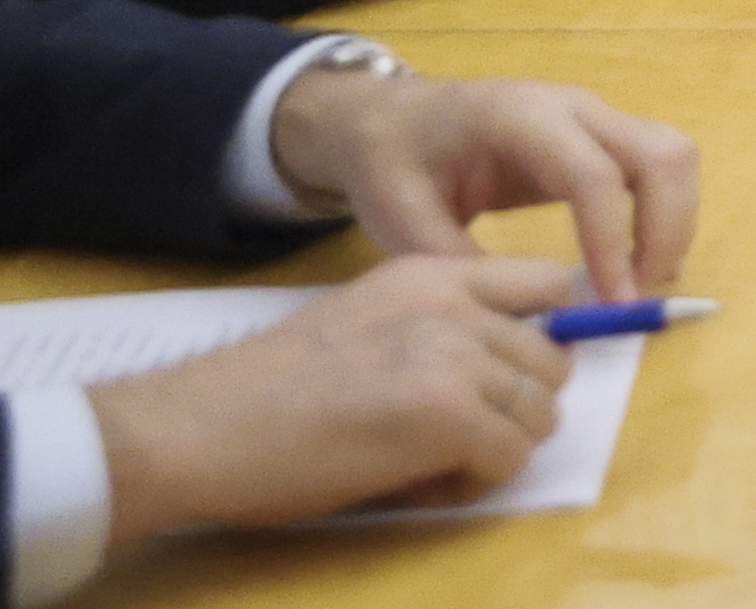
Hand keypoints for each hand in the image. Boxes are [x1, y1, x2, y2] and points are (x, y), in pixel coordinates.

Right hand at [90, 254, 577, 542]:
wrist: (201, 426)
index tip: (512, 374)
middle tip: (458, 436)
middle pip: (554, 359)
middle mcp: (455, 302)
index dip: (542, 336)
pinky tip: (424, 483)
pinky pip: (511, 457)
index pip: (549, 283)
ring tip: (435, 462)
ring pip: (540, 413)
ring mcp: (455, 356)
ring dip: (499, 447)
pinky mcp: (449, 416)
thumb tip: (515, 368)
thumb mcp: (370, 320)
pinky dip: (477, 482)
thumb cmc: (271, 388)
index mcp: (433, 272)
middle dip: (519, 406)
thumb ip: (443, 326)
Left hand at [268, 69, 698, 302]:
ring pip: (673, 156)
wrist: (388, 119)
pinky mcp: (600, 135)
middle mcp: (572, 106)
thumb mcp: (403, 221)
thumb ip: (462, 266)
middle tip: (638, 298)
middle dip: (665, 230)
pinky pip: (657, 166)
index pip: (594, 175)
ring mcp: (593, 115)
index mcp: (519, 118)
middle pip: (660, 155)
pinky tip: (637, 263)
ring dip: (674, 221)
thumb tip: (526, 319)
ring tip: (644, 283)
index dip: (613, 242)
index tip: (612, 304)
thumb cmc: (392, 164)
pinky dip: (663, 214)